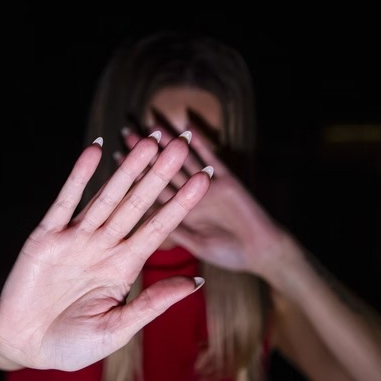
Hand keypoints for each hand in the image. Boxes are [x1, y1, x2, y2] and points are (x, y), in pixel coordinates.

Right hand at [0, 133, 211, 371]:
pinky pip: (65, 201)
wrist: (25, 346)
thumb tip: (195, 283)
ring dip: (127, 169)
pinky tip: (95, 151)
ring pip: (107, 196)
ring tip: (148, 141)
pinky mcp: (47, 236)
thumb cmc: (72, 344)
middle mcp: (104, 246)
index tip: (205, 179)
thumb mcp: (117, 329)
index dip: (182, 203)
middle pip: (138, 204)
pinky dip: (79, 176)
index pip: (160, 228)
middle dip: (160, 174)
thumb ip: (152, 303)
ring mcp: (76, 238)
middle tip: (182, 144)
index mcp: (125, 267)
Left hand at [122, 126, 302, 285]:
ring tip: (151, 125)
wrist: (264, 253)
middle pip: (163, 171)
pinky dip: (200, 143)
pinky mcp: (228, 180)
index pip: (151, 191)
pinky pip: (212, 158)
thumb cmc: (231, 255)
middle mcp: (190, 196)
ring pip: (184, 160)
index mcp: (180, 213)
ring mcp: (208, 186)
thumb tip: (148, 220)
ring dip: (169, 143)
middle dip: (145, 153)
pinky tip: (187, 127)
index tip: (116, 157)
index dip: (134, 175)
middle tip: (127, 132)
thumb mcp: (196, 246)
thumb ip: (176, 232)